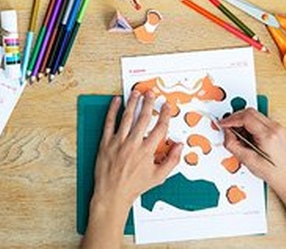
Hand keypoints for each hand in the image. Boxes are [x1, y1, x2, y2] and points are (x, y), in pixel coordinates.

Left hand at [92, 90, 181, 221]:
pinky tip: (116, 101)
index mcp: (146, 152)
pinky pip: (109, 122)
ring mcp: (118, 142)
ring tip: (136, 93)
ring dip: (133, 103)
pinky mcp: (106, 142)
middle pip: (143, 118)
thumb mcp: (158, 177)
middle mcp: (133, 144)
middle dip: (149, 103)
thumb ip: (172, 161)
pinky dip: (113, 110)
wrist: (112, 194)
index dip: (164, 115)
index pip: (159, 128)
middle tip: (151, 93)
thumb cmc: (134, 186)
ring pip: (127, 117)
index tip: (167, 106)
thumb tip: (180, 146)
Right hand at [219, 107, 285, 198]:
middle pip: (249, 112)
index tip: (223, 124)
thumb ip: (233, 145)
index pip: (246, 117)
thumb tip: (226, 133)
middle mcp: (275, 128)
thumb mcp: (248, 161)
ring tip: (240, 137)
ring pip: (254, 114)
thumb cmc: (274, 173)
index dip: (231, 119)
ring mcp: (277, 127)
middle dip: (235, 118)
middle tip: (228, 129)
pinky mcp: (276, 129)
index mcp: (268, 135)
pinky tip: (248, 137)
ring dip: (242, 121)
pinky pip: (258, 120)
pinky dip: (249, 125)